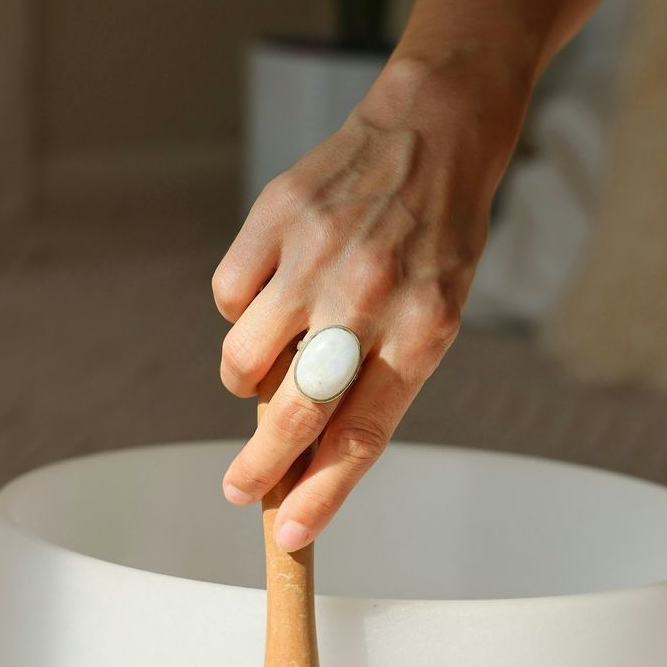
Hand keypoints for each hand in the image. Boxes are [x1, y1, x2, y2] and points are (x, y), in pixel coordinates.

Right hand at [212, 50, 524, 549]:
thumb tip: (313, 452)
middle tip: (240, 492)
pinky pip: (229, 296)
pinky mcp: (275, 217)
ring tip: (272, 363)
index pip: (362, 433)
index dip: (323, 493)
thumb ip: (382, 376)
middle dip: (261, 469)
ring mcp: (315, 255)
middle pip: (296, 412)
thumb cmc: (437, 237)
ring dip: (247, 381)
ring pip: (244, 358)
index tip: (292, 535)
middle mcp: (367, 296)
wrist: (434, 131)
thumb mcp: (438, 311)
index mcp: (422, 330)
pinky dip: (241, 310)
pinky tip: (272, 293)